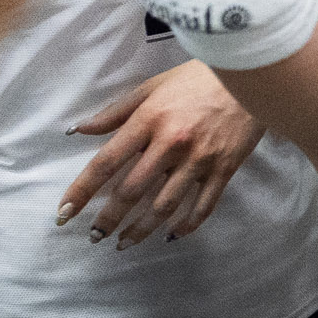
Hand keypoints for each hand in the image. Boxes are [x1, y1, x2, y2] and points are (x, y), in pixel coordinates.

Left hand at [57, 60, 266, 244]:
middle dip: (109, 219)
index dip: (82, 190)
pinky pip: (203, 206)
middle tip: (95, 236)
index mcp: (149, 121)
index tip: (65, 212)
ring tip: (124, 242)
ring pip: (164, 206)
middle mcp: (171, 144)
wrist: (252, 75)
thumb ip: (115, 112)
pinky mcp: (224, 169)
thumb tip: (78, 129)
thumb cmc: (198, 78)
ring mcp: (199, 160)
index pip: (106, 162)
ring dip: (141, 229)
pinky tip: (170, 235)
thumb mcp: (152, 87)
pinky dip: (186, 226)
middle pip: (131, 191)